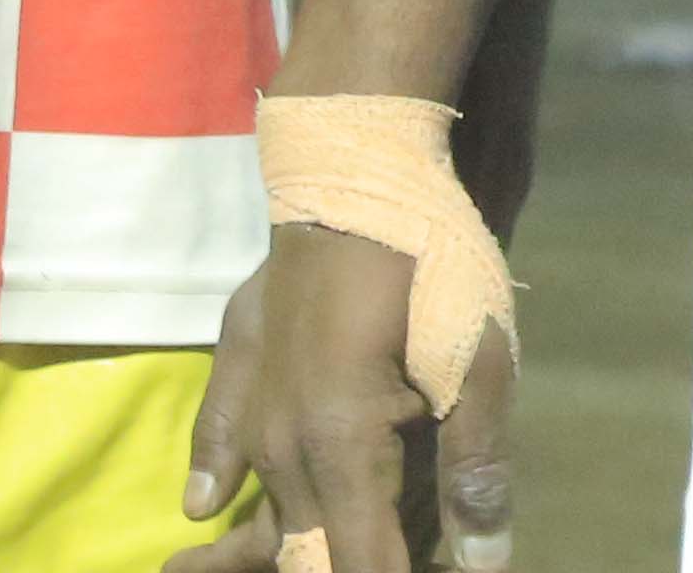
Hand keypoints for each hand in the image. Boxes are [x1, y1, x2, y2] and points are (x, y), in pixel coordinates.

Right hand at [187, 221, 510, 572]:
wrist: (359, 161)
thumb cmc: (429, 258)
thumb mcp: (474, 362)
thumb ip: (473, 468)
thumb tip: (487, 564)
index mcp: (339, 449)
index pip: (360, 567)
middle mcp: (280, 443)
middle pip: (306, 552)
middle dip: (348, 565)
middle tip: (404, 548)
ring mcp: (250, 401)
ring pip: (266, 507)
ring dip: (292, 542)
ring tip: (279, 551)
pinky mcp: (238, 358)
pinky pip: (214, 439)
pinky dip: (214, 477)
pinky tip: (205, 506)